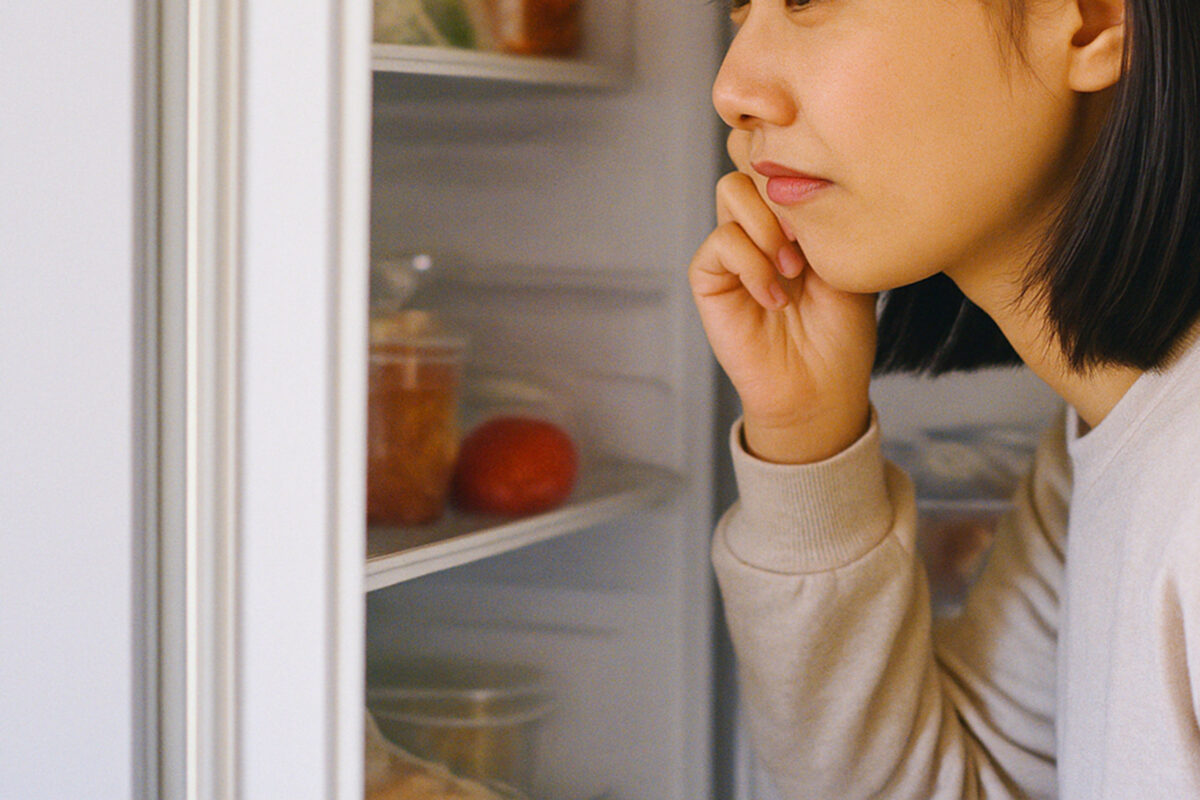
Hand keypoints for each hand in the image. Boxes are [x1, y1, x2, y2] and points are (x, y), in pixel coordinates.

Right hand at [689, 131, 877, 462]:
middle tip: (808, 243)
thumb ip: (825, 215)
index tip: (829, 200)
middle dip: (783, 192)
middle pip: (751, 159)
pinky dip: (751, 265)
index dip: (798, 163)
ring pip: (731, 189)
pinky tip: (775, 297)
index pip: (781, 156)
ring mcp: (732, 248)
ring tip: (793, 270)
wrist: (820, 387)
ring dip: (767, 226)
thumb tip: (799, 180)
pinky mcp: (709, 278)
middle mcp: (759, 224)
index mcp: (793, 214)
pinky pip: (720, 242)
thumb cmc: (842, 332)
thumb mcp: (849, 259)